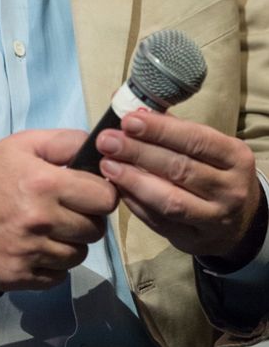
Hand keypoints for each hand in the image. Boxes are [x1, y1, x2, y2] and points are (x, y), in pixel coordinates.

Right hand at [0, 129, 117, 290]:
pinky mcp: (20, 277)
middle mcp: (40, 220)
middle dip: (86, 218)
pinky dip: (52, 264)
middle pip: (95, 230)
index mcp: (45, 183)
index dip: (100, 194)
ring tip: (47, 228)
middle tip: (66, 209)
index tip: (89, 192)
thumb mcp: (21, 144)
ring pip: (79, 255)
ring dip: (69, 243)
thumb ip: (64, 142)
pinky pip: (58, 276)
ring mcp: (30, 252)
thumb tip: (101, 148)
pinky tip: (35, 247)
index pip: (104, 198)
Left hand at [97, 111, 262, 265]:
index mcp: (235, 157)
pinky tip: (117, 188)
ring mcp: (215, 219)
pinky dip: (135, 204)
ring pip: (170, 200)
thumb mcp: (206, 145)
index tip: (128, 121)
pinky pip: (160, 222)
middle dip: (139, 153)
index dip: (160, 130)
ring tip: (107, 165)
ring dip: (134, 181)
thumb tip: (130, 105)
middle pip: (180, 169)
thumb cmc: (213, 170)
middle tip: (107, 141)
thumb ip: (170, 126)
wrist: (239, 220)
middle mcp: (230, 189)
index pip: (195, 140)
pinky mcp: (195, 241)